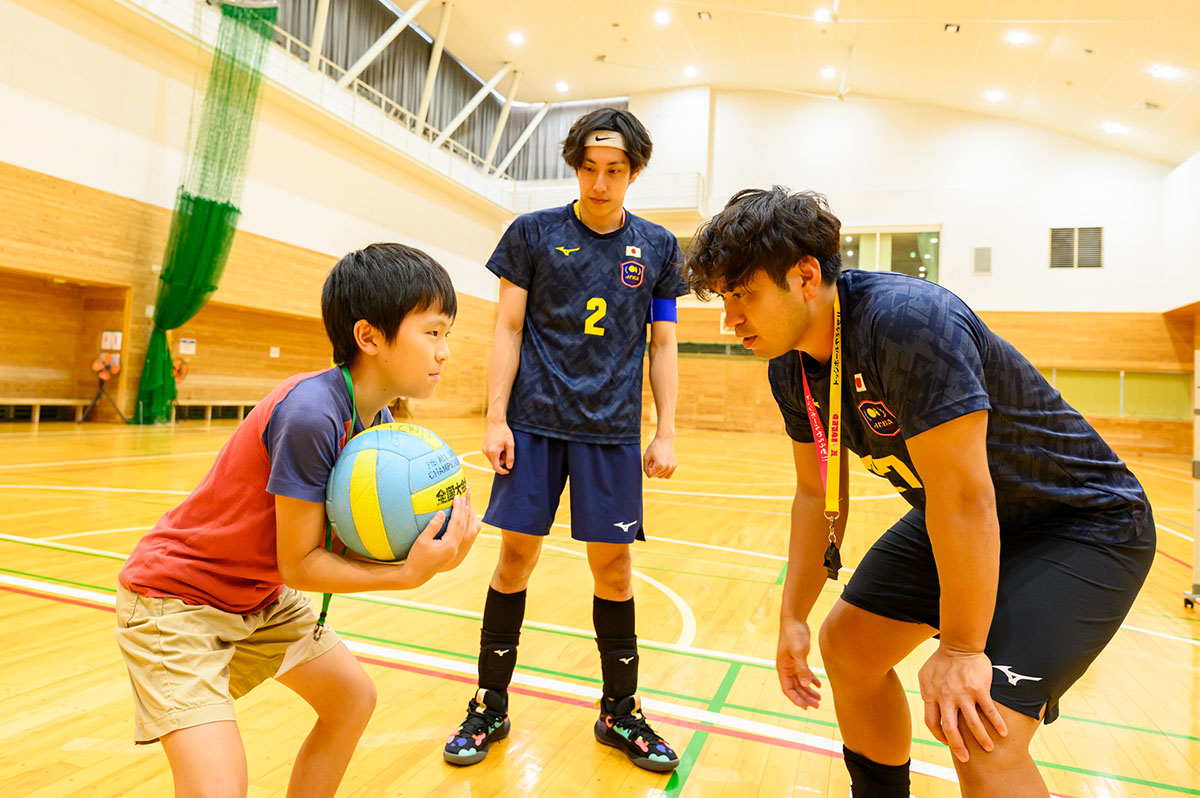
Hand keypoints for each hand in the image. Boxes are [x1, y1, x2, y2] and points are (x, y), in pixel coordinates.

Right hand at [399, 494, 476, 584]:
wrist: (416, 575)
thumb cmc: (416, 557)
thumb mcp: (422, 540)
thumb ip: (433, 526)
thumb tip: (442, 512)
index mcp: (449, 544)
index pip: (457, 522)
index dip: (458, 508)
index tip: (457, 496)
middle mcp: (455, 547)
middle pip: (465, 524)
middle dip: (466, 508)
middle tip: (464, 494)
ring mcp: (455, 550)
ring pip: (467, 530)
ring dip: (467, 515)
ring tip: (466, 502)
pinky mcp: (453, 551)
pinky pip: (463, 535)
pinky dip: (465, 524)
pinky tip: (463, 517)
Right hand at [482, 421, 514, 473]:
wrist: (496, 423)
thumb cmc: (504, 433)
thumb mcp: (510, 445)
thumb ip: (510, 457)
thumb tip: (509, 467)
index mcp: (493, 452)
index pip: (496, 467)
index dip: (502, 471)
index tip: (508, 471)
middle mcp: (486, 452)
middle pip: (495, 463)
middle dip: (502, 461)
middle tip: (507, 452)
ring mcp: (484, 450)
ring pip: (492, 460)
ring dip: (499, 457)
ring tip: (503, 448)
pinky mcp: (483, 448)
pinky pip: (490, 455)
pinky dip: (495, 454)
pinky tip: (499, 446)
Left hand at [643, 435, 676, 478]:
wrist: (664, 439)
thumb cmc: (654, 447)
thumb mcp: (646, 457)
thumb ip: (645, 468)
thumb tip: (649, 476)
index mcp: (660, 466)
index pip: (650, 475)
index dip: (648, 469)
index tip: (649, 462)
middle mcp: (667, 467)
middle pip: (656, 476)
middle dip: (653, 470)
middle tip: (653, 461)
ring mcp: (672, 467)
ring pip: (662, 477)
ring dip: (658, 471)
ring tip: (657, 462)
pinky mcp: (675, 465)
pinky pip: (668, 475)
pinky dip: (664, 472)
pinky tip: (662, 465)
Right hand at [776, 617, 821, 708]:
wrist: (794, 619)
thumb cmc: (794, 634)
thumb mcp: (799, 652)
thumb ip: (802, 668)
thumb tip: (806, 685)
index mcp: (782, 668)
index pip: (788, 689)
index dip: (796, 700)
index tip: (806, 708)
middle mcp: (786, 668)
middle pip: (795, 688)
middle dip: (805, 698)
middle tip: (816, 705)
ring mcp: (792, 663)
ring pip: (800, 682)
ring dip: (808, 691)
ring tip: (819, 699)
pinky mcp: (798, 658)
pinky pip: (804, 673)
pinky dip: (811, 680)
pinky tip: (819, 685)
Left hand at [918, 646, 1007, 761]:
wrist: (959, 644)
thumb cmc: (941, 660)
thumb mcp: (925, 675)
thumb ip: (926, 691)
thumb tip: (927, 704)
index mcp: (931, 695)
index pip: (932, 723)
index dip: (939, 736)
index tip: (947, 743)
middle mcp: (945, 698)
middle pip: (950, 729)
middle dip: (958, 746)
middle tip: (966, 758)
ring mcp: (962, 694)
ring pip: (972, 723)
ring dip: (981, 739)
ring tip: (989, 749)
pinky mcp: (979, 689)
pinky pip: (989, 710)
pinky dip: (997, 723)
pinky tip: (1004, 733)